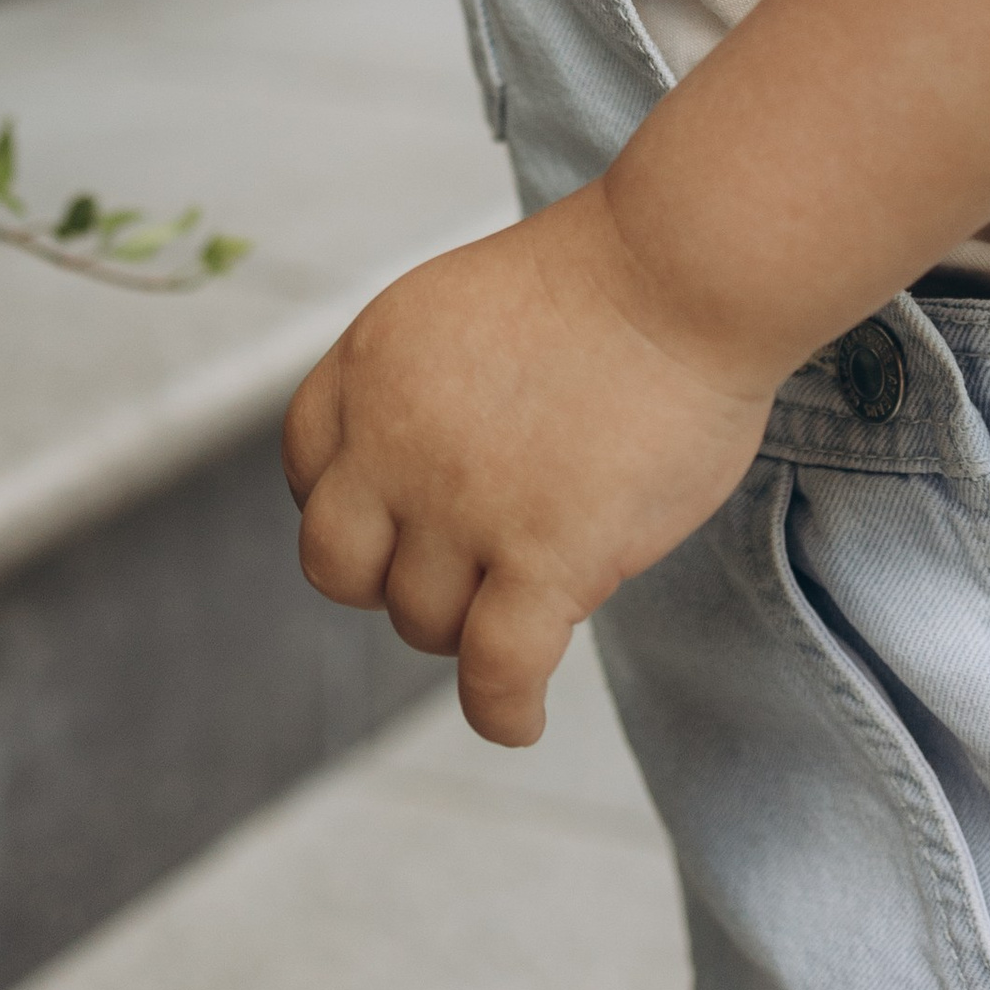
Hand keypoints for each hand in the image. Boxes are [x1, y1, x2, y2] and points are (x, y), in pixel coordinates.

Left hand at [280, 179, 775, 747]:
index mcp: (371, 363)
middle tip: (456, 568)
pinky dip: (502, 709)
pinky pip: (494, 673)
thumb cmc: (611, 276)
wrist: (682, 269)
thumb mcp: (462, 308)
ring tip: (528, 608)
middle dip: (386, 577)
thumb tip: (427, 485)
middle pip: (338, 561)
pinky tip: (520, 720)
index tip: (394, 519)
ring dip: (467, 627)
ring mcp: (462, 506)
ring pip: (422, 621)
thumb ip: (426, 391)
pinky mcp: (543, 559)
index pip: (306, 468)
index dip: (348, 504)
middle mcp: (393, 439)